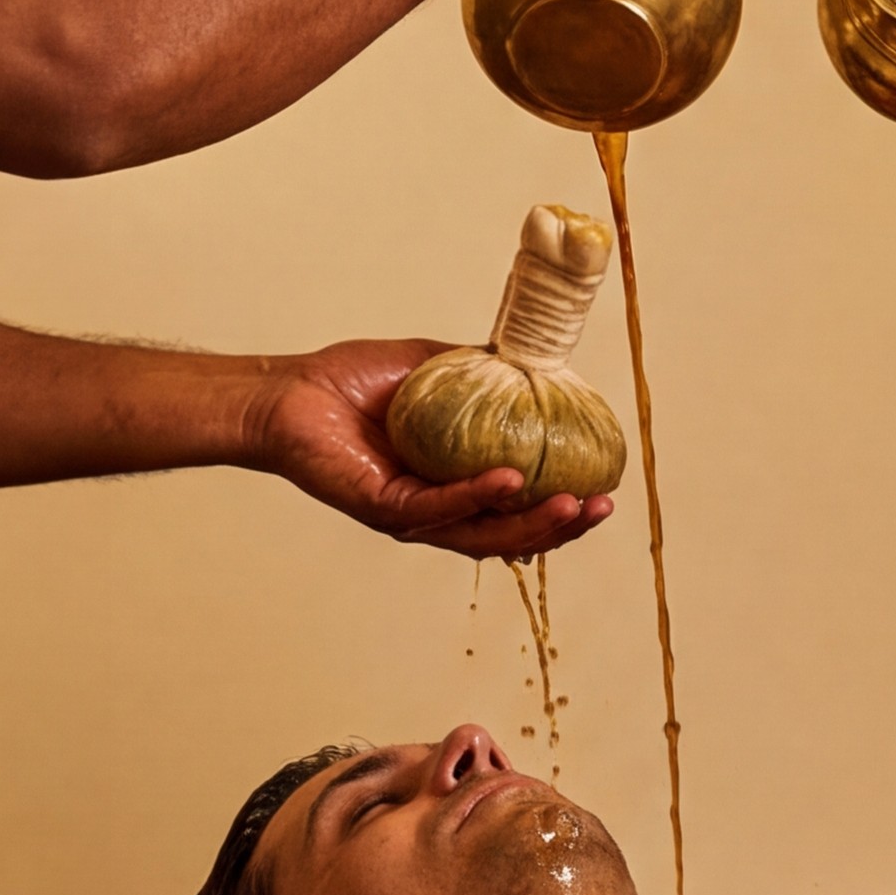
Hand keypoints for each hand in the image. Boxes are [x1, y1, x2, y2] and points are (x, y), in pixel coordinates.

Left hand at [256, 342, 616, 562]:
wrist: (290, 391)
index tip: (604, 489)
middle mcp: (435, 510)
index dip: (562, 507)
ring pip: (481, 533)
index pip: (516, 508)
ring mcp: (410, 515)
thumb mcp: (432, 367)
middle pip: (509, 534)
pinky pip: (437, 507)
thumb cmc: (350, 383)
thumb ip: (480, 370)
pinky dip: (476, 494)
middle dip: (561, 527)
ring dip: (531, 523)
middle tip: (602, 507)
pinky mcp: (382, 508)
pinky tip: (510, 479)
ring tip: (574, 506)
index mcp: (452, 484)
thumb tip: (534, 360)